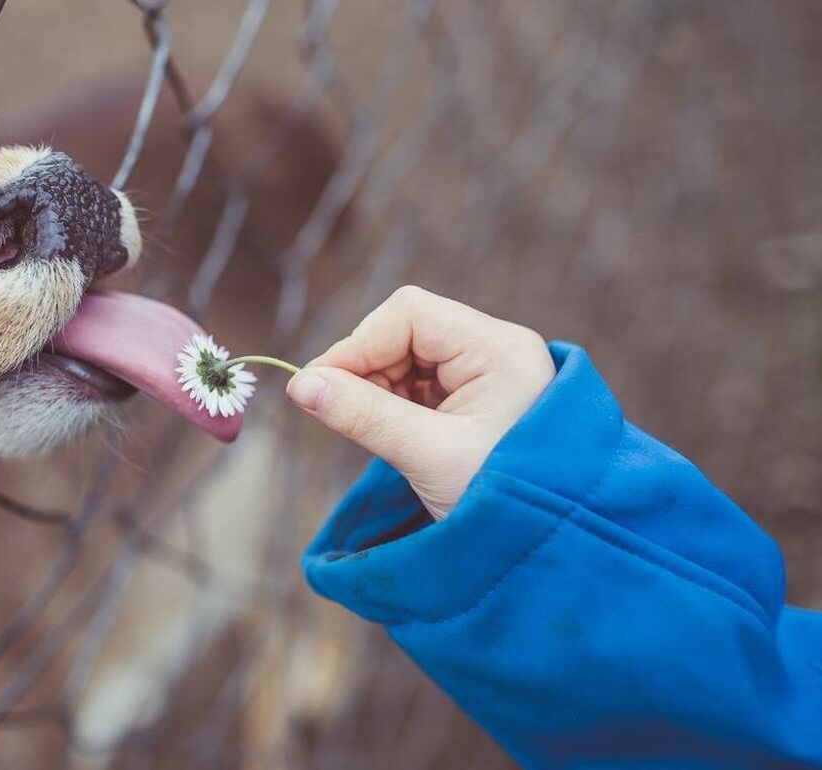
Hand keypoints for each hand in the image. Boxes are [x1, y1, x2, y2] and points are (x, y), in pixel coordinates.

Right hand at [286, 286, 555, 518]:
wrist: (564, 549)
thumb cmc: (506, 501)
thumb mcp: (428, 455)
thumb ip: (363, 415)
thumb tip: (300, 386)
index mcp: (498, 349)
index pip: (409, 315)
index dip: (357, 345)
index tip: (317, 387)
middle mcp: (495, 352)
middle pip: (405, 333)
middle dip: (367, 370)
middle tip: (340, 413)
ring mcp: (487, 377)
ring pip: (408, 361)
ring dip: (378, 390)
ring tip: (375, 433)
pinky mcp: (475, 404)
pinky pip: (420, 388)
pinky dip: (394, 406)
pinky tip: (392, 435)